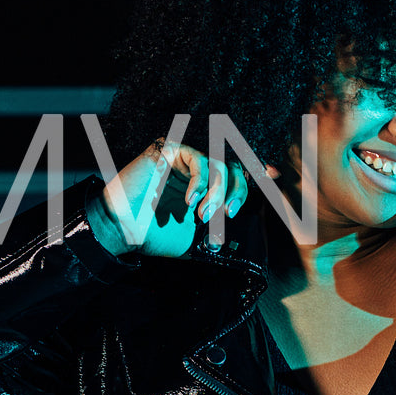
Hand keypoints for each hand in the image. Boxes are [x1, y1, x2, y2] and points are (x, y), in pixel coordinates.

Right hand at [95, 140, 250, 258]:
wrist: (122, 231)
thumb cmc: (154, 234)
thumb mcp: (194, 239)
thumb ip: (216, 233)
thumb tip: (238, 243)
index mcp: (204, 186)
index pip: (236, 173)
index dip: (257, 171)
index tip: (273, 174)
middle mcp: (196, 169)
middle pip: (234, 168)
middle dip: (238, 191)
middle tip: (229, 213)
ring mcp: (183, 159)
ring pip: (220, 165)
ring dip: (218, 193)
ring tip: (204, 215)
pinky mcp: (169, 150)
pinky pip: (199, 159)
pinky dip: (201, 182)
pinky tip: (191, 202)